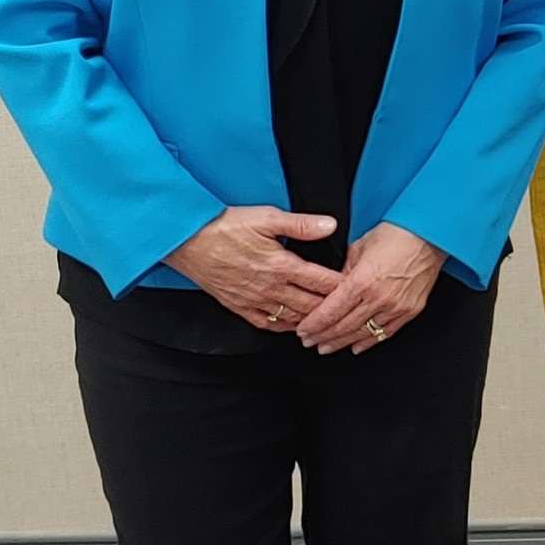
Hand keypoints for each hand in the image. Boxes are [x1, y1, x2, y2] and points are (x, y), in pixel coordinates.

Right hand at [165, 206, 344, 330]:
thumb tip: (330, 225)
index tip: (357, 286)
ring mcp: (254, 300)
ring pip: (293, 318)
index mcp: (281, 265)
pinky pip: (268, 324)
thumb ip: (301, 224)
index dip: (343, 285)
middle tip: (350, 309)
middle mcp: (270, 288)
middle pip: (312, 305)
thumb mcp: (266, 217)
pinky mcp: (239, 306)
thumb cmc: (224, 227)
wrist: (186, 241)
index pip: (322, 282)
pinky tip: (295, 325)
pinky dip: (286, 326)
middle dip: (333, 307)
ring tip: (329, 320)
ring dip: (312, 320)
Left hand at [295, 222, 446, 354]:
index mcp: (362, 281)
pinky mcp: (410, 310)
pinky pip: (386, 332)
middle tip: (309, 342)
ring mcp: (396, 307)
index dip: (314, 325)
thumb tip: (333, 289)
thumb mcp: (359, 248)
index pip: (330, 312)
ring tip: (327, 347)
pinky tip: (356, 346)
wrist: (428, 234)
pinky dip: (369, 341)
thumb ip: (344, 272)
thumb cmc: (396, 234)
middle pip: (343, 327)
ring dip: (342, 343)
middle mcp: (379, 298)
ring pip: (363, 333)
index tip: (303, 330)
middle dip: (323, 337)